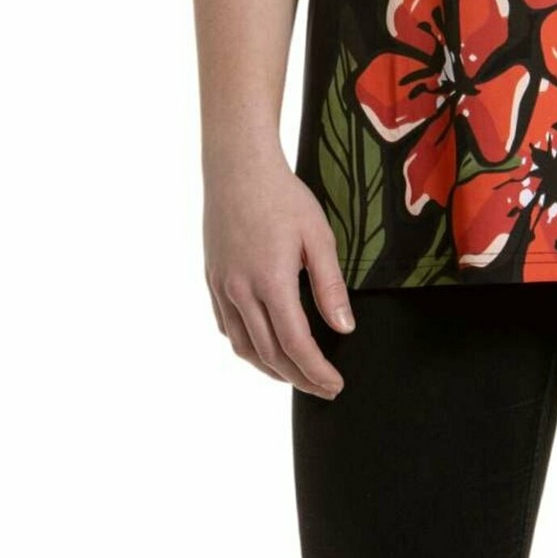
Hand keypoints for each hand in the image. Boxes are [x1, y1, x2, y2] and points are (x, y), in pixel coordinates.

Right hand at [203, 147, 355, 397]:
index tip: (335, 385)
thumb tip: (344, 329)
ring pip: (243, 346)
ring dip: (270, 369)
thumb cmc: (283, 197)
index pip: (296, 344)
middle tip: (323, 389)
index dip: (316, 371)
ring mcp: (222, 287)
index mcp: (271, 282)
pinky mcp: (212, 279)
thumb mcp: (318, 236)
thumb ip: (330, 286)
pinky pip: (227, 327)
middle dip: (298, 377)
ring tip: (295, 376)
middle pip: (269, 353)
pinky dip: (246, 346)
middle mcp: (241, 291)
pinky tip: (262, 348)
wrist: (238, 168)